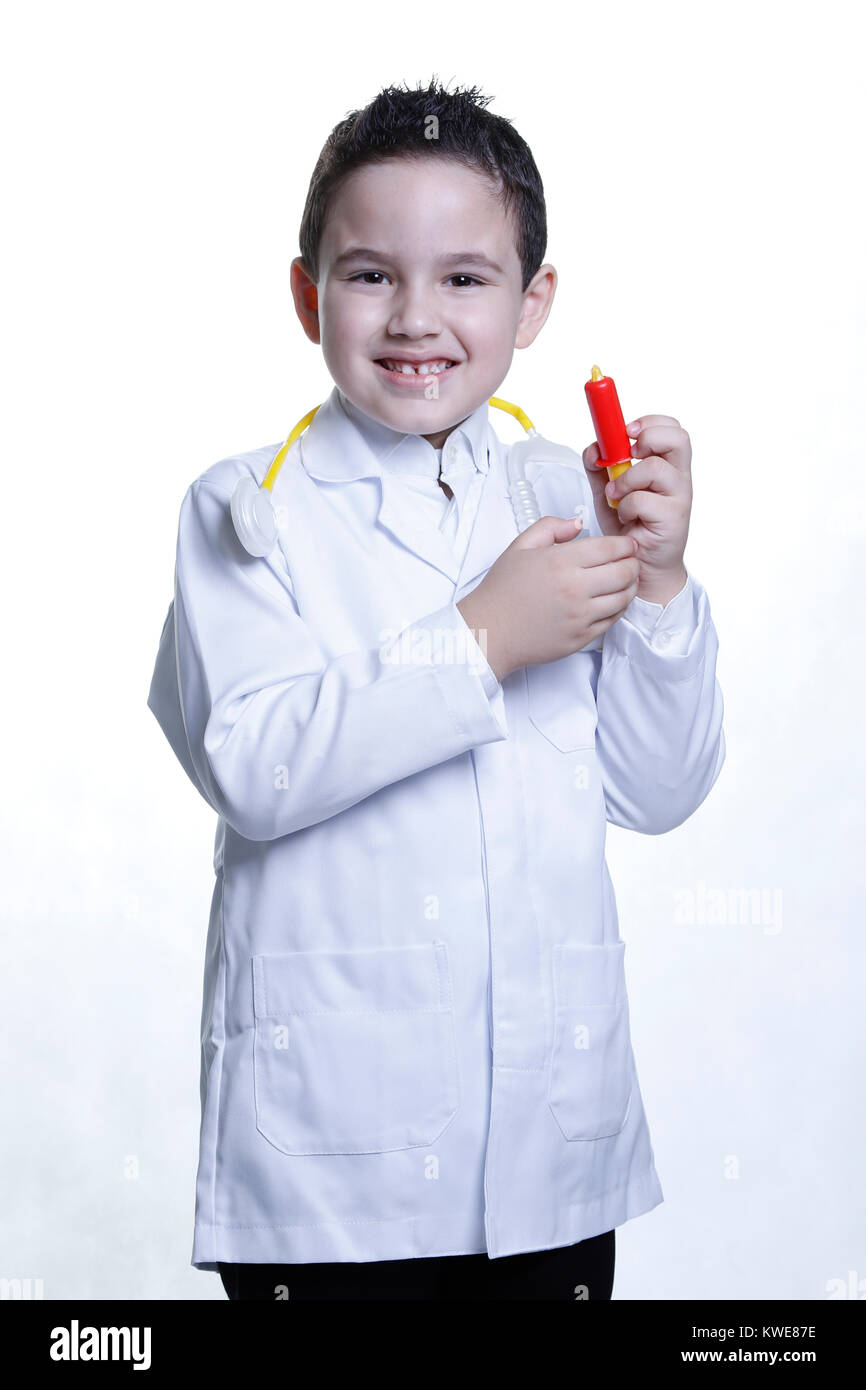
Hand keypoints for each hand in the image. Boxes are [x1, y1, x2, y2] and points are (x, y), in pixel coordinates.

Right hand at [457, 516, 639, 681]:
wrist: (489, 631)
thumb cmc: (502, 591)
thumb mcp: (520, 547)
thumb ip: (550, 527)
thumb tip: (577, 523)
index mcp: (561, 562)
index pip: (611, 548)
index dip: (625, 544)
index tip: (627, 544)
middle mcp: (575, 589)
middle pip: (625, 571)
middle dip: (633, 563)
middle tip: (630, 561)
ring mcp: (580, 616)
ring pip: (624, 597)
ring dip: (630, 586)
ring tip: (625, 580)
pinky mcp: (581, 637)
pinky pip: (613, 620)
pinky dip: (618, 608)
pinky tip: (612, 600)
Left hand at [582, 414, 692, 604]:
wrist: (642, 566)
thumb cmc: (631, 527)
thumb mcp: (610, 491)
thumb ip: (600, 467)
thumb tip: (593, 448)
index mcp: (668, 465)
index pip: (672, 428)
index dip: (650, 422)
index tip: (627, 430)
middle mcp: (678, 478)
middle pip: (678, 438)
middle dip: (647, 438)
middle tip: (629, 453)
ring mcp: (679, 497)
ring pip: (655, 468)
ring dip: (626, 479)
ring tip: (616, 494)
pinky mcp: (672, 518)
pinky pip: (642, 500)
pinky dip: (626, 506)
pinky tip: (625, 516)